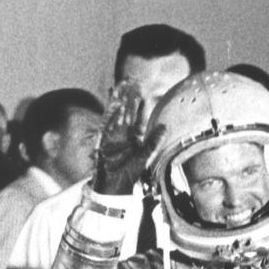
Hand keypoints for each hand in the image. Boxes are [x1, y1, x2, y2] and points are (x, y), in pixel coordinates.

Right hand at [94, 80, 163, 195]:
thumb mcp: (145, 157)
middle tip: (130, 80)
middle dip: (126, 96)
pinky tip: (115, 105)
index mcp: (132, 138)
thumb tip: (164, 127)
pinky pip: (107, 125)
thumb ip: (154, 142)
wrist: (115, 188)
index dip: (137, 104)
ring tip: (121, 85)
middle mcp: (121, 135)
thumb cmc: (129, 176)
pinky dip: (111, 115)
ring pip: (115, 114)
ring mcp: (112, 137)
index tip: (140, 90)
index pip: (135, 117)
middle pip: (124, 111)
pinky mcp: (104, 142)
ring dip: (117, 100)